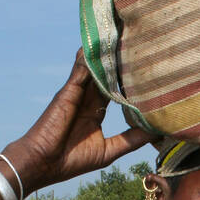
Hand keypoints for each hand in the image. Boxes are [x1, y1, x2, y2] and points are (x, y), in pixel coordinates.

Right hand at [1, 48, 150, 195]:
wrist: (43, 163)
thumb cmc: (72, 160)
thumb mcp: (109, 151)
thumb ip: (131, 140)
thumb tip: (156, 132)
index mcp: (95, 112)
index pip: (117, 91)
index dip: (130, 81)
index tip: (149, 72)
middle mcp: (87, 99)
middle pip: (108, 76)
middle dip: (121, 62)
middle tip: (141, 45)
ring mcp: (77, 93)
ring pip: (96, 69)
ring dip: (108, 54)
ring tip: (125, 36)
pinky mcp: (68, 91)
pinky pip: (81, 70)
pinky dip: (90, 57)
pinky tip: (102, 44)